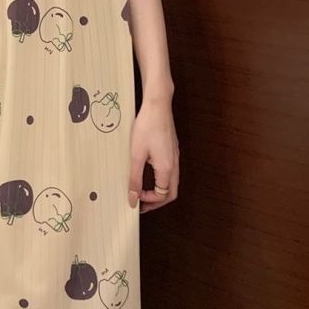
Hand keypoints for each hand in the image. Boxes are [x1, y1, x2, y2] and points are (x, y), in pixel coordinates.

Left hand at [128, 96, 179, 212]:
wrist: (158, 105)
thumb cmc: (147, 126)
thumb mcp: (136, 155)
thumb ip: (135, 179)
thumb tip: (133, 198)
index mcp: (167, 168)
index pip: (162, 195)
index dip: (149, 200)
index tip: (135, 196)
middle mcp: (174, 164)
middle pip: (171, 192)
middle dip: (157, 201)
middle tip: (143, 204)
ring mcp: (175, 156)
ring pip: (172, 182)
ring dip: (160, 190)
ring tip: (145, 191)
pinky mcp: (172, 149)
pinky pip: (171, 171)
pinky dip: (162, 179)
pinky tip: (150, 174)